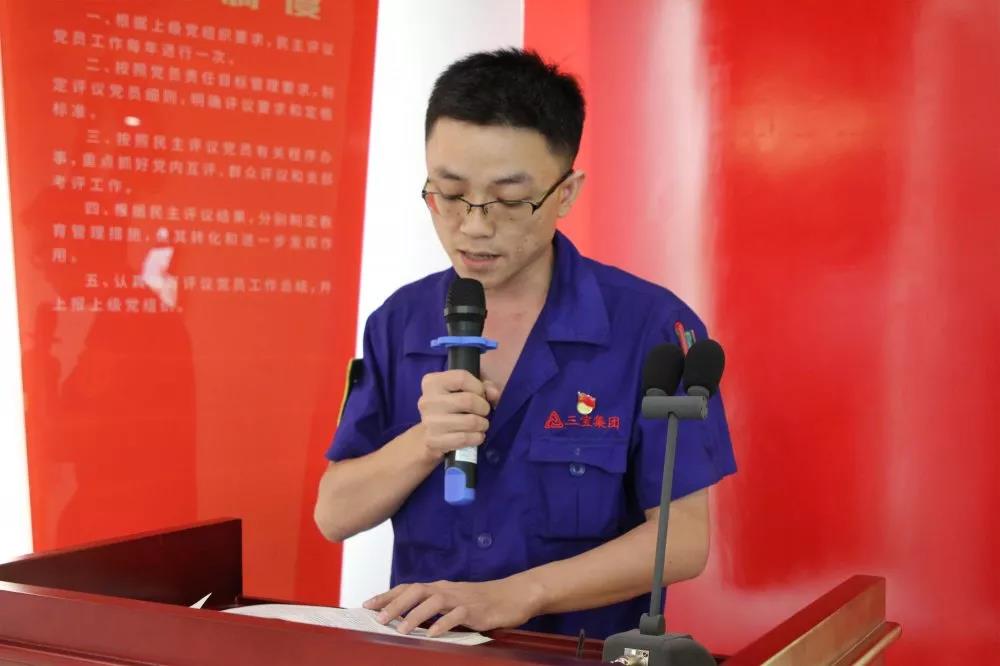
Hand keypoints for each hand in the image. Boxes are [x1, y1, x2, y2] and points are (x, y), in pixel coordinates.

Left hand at [363, 576, 544, 636]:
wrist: (515, 594)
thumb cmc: (484, 600)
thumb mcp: (455, 602)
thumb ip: (435, 608)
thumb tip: (410, 620)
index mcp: (441, 587)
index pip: (409, 587)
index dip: (387, 595)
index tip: (367, 604)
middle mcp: (447, 589)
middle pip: (416, 591)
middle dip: (395, 604)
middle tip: (378, 618)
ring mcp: (462, 598)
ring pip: (433, 601)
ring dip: (415, 615)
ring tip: (401, 629)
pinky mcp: (475, 610)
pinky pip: (456, 616)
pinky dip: (442, 624)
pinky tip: (432, 634)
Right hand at [417, 370, 499, 460]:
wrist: (429, 434)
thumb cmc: (451, 406)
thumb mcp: (466, 389)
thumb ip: (483, 386)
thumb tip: (494, 393)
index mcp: (432, 382)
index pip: (462, 378)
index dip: (478, 387)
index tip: (480, 395)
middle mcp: (427, 400)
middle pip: (468, 400)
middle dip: (484, 408)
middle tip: (483, 412)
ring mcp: (429, 421)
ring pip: (470, 422)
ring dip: (482, 424)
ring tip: (481, 424)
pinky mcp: (434, 440)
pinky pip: (465, 439)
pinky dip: (477, 438)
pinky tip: (476, 436)